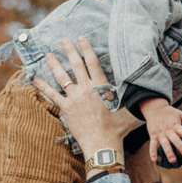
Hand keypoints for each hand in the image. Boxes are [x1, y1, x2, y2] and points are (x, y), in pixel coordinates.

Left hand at [33, 38, 141, 156]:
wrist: (102, 144)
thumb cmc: (117, 129)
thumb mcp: (128, 110)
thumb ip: (133, 100)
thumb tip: (146, 93)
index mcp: (101, 87)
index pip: (92, 62)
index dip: (86, 48)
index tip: (81, 38)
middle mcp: (86, 90)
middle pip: (76, 65)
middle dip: (69, 51)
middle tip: (64, 40)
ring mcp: (74, 99)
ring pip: (62, 77)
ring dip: (55, 65)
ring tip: (49, 55)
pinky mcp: (66, 109)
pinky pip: (52, 95)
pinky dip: (43, 86)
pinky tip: (35, 78)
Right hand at [141, 99, 181, 164]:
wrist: (154, 108)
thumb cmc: (169, 112)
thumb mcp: (179, 113)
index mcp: (175, 125)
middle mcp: (168, 130)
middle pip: (175, 140)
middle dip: (181, 147)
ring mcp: (160, 133)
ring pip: (165, 144)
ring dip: (168, 153)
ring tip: (173, 161)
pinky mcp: (153, 135)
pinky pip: (152, 145)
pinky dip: (153, 152)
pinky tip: (154, 160)